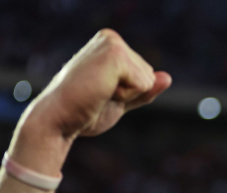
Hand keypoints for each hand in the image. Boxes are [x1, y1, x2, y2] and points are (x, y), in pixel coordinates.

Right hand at [33, 29, 170, 138]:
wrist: (59, 120)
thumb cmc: (84, 111)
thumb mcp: (121, 100)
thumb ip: (144, 90)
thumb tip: (168, 78)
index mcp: (110, 45)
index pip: (146, 75)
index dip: (130, 94)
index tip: (102, 94)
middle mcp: (111, 38)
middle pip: (150, 76)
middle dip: (130, 94)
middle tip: (99, 95)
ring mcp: (113, 44)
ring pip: (149, 81)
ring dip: (127, 96)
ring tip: (98, 93)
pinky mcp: (115, 55)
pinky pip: (144, 85)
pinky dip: (127, 97)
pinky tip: (101, 92)